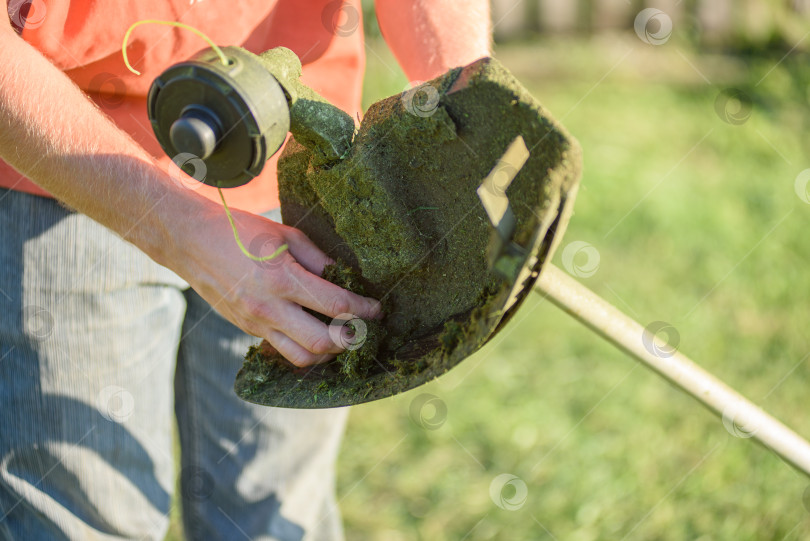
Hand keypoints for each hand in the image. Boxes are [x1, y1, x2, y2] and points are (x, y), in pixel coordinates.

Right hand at [169, 203, 380, 366]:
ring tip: (342, 337)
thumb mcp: (284, 235)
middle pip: (322, 342)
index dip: (363, 310)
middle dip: (350, 340)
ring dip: (329, 352)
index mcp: (282, 278)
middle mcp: (269, 307)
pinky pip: (282, 351)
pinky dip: (304, 351)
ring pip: (302, 357)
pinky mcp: (248, 330)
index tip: (377, 309)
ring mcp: (256, 323)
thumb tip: (345, 277)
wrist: (190, 242)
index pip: (335, 304)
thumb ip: (317, 259)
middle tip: (364, 329)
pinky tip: (315, 337)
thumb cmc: (239, 231)